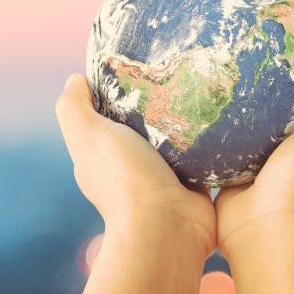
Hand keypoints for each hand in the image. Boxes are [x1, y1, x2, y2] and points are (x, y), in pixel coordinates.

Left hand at [56, 73, 214, 293]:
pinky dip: (208, 141)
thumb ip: (74, 108)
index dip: (112, 93)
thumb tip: (74, 80)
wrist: (167, 227)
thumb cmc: (125, 177)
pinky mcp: (191, 184)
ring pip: (172, 140)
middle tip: (174, 72)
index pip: (101, 117)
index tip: (133, 66)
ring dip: (183, 120)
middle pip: (139, 126)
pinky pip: (201, 156)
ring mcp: (160, 177)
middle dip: (153, 103)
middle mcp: (127, 167)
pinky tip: (219, 117)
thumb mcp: (89, 135)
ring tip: (200, 88)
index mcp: (98, 156)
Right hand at [214, 76, 293, 293]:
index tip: (293, 68)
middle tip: (254, 73)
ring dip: (245, 120)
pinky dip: (222, 139)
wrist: (263, 226)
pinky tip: (210, 117)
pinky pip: (229, 153)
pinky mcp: (237, 180)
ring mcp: (267, 174)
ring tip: (228, 88)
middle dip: (274, 104)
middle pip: (288, 125)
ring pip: (257, 138)